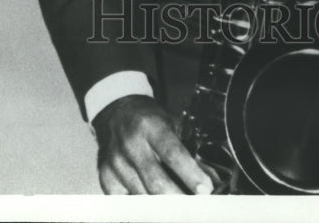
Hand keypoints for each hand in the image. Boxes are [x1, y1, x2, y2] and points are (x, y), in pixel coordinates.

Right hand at [92, 94, 214, 194]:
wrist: (117, 112)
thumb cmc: (150, 120)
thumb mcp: (173, 124)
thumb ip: (191, 151)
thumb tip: (212, 180)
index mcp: (150, 125)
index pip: (172, 153)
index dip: (191, 174)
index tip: (207, 189)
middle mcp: (131, 144)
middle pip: (156, 183)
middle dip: (180, 199)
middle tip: (197, 207)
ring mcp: (115, 163)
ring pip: (143, 197)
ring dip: (165, 206)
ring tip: (181, 205)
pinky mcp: (106, 178)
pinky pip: (127, 202)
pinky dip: (144, 205)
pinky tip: (155, 202)